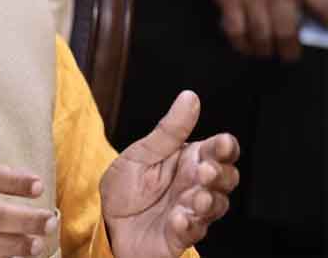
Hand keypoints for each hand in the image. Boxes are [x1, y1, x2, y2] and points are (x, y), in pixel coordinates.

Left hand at [101, 91, 239, 257]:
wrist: (107, 221)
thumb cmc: (126, 186)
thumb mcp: (142, 153)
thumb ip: (169, 130)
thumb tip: (190, 97)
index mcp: (189, 160)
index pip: (219, 151)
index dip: (225, 147)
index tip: (222, 144)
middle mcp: (196, 185)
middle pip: (226, 178)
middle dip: (219, 175)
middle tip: (203, 172)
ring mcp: (192, 211)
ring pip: (216, 206)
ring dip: (207, 202)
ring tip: (194, 198)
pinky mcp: (181, 235)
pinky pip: (193, 231)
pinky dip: (188, 225)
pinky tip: (178, 219)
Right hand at [200, 0, 327, 60]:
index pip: (324, 8)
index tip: (327, 36)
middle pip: (288, 32)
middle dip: (290, 51)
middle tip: (289, 55)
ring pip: (261, 36)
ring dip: (265, 50)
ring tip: (266, 51)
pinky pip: (236, 31)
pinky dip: (241, 44)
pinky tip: (245, 46)